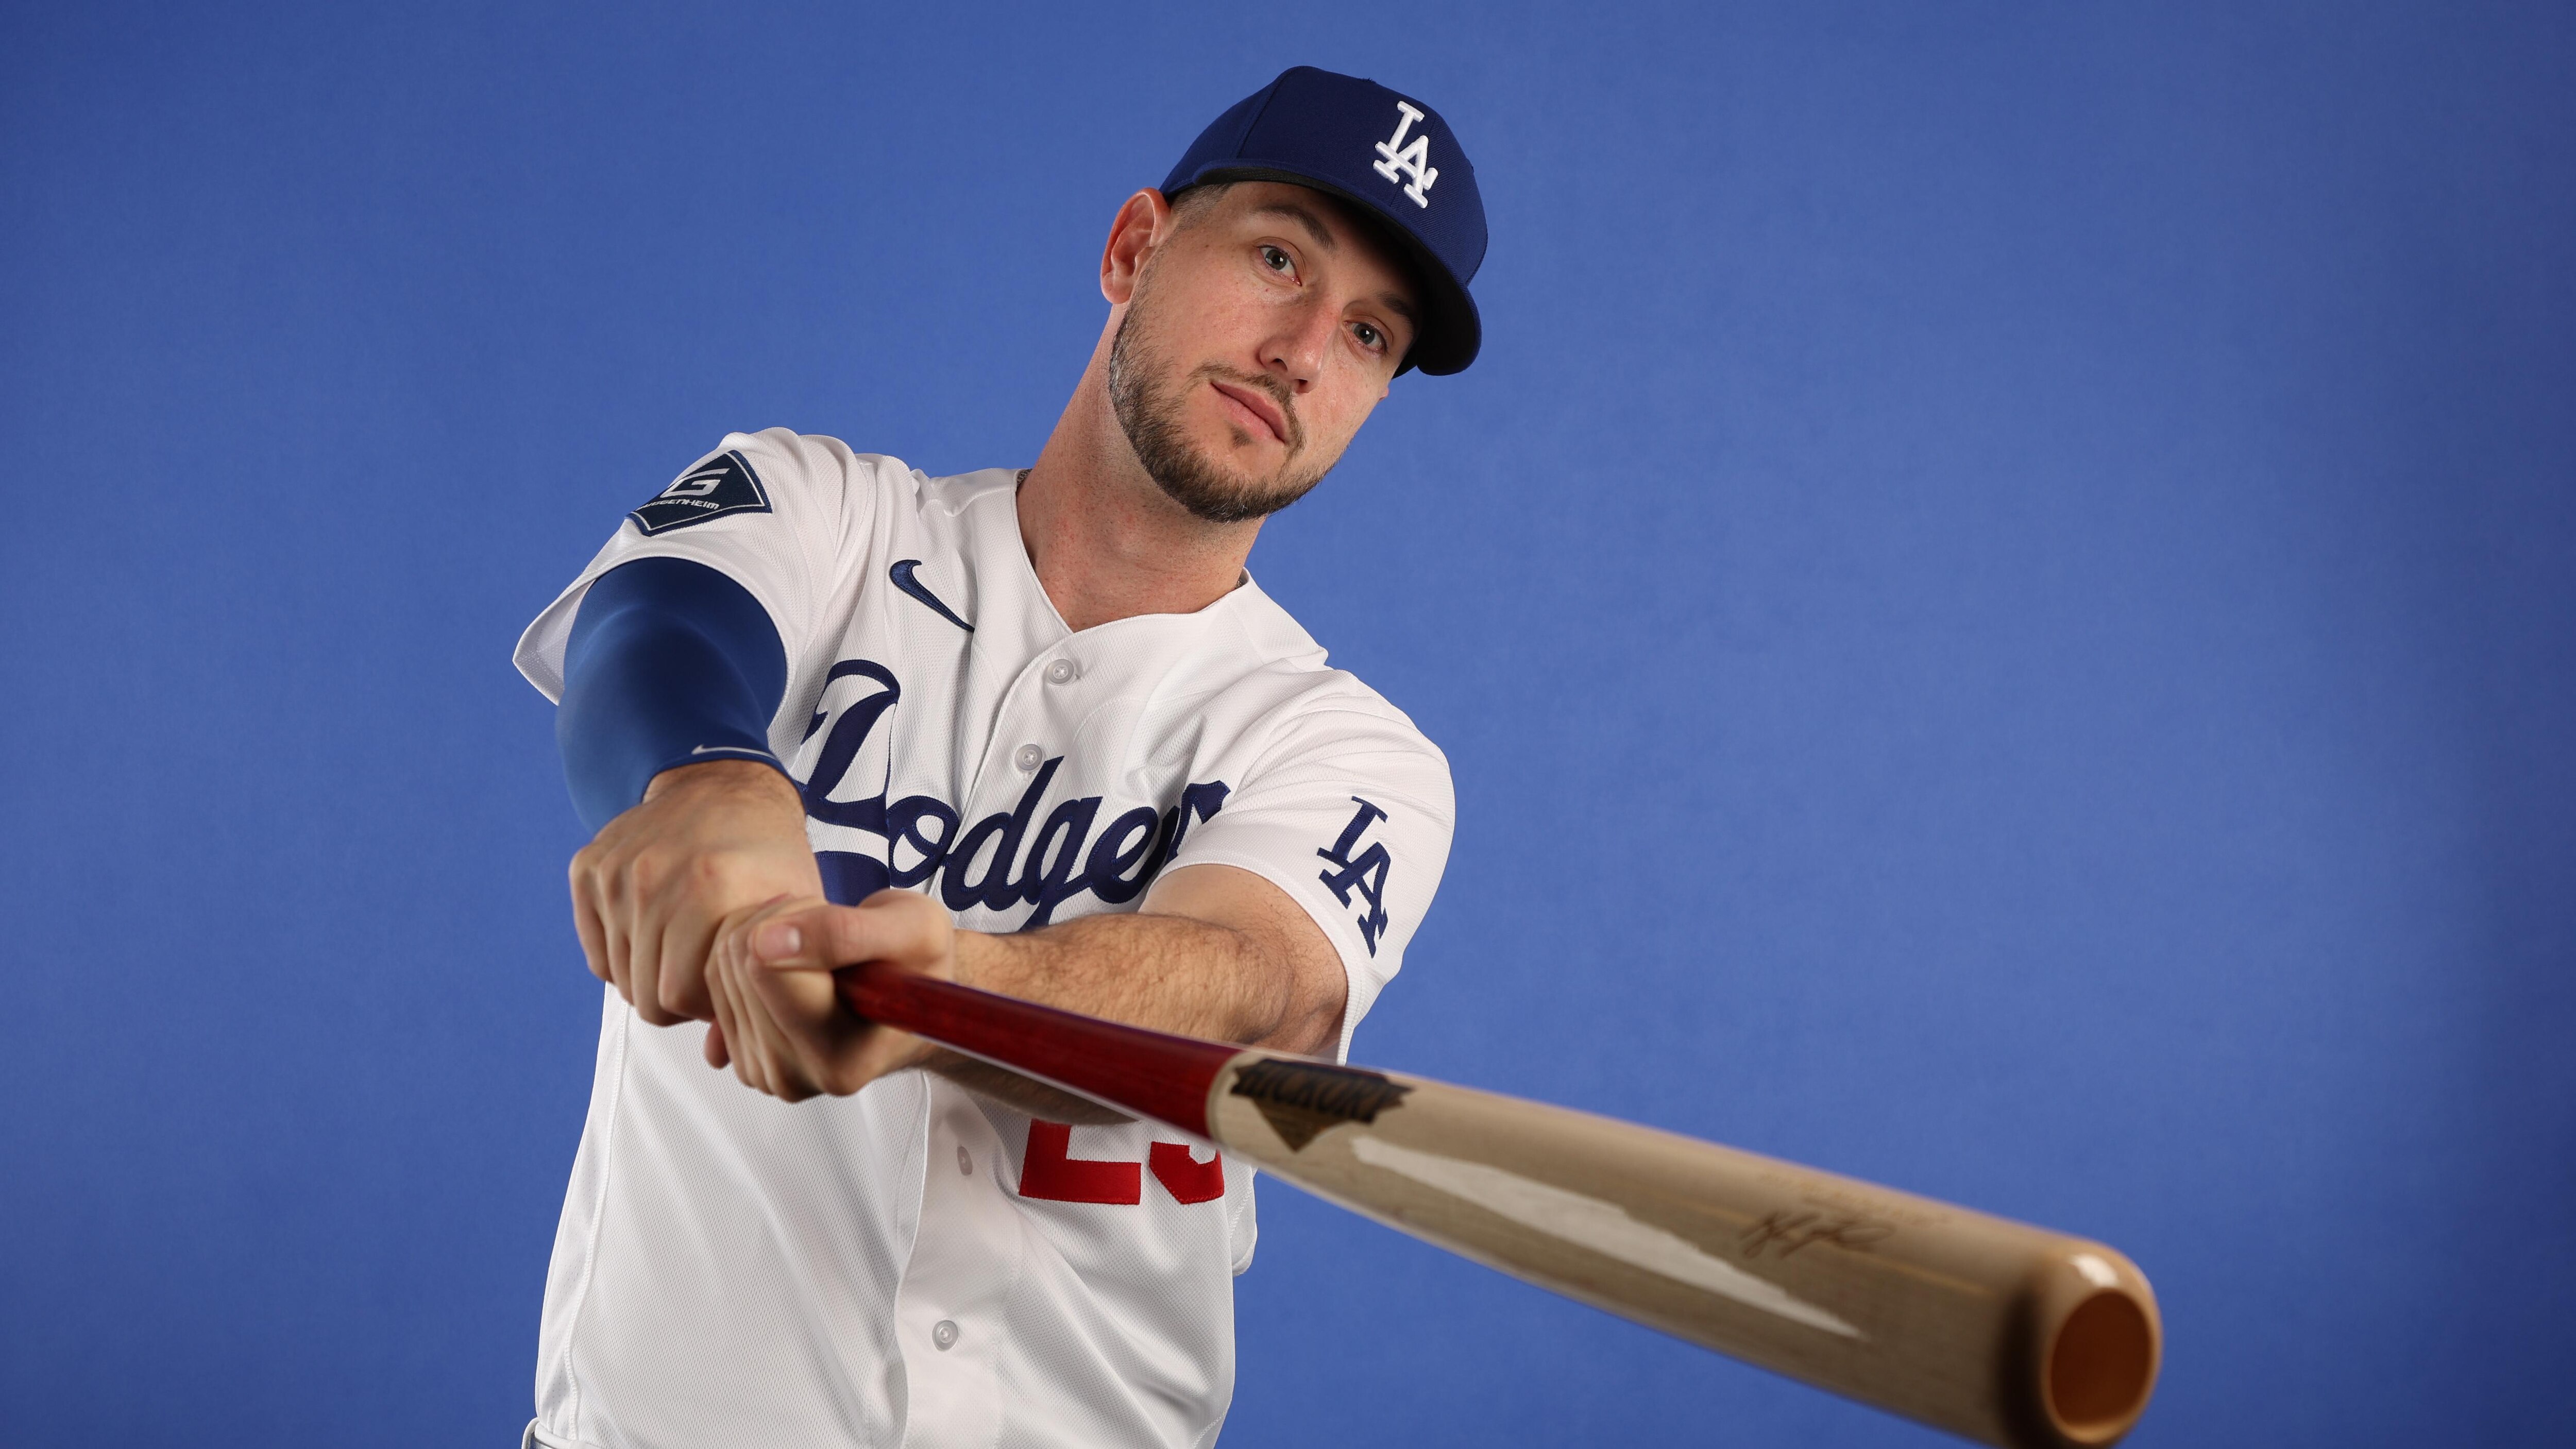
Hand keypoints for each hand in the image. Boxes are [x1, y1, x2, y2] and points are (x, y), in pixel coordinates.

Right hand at [568, 759, 820, 1026]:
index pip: (681, 998)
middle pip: (646, 993)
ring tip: (685, 952)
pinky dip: (624, 957)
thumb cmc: (767, 857)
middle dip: (678, 999)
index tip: (727, 989)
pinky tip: (657, 934)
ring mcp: (616, 871)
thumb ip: (762, 989)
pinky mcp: (589, 867)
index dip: (707, 1006)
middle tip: (704, 975)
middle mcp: (654, 877)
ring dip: (652, 978)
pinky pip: (598, 951)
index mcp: (711, 887)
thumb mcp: (789, 917)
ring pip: (620, 977)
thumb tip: (719, 1058)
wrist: (726, 787)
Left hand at [701, 889, 957, 1100]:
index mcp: (838, 1061)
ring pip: (720, 967)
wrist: (911, 998)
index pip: (764, 965)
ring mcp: (762, 1071)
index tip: (839, 921)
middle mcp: (794, 1077)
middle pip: (738, 962)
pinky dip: (748, 954)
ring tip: (817, 947)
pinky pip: (712, 981)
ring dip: (764, 934)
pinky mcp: (741, 1055)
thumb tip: (764, 944)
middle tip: (831, 934)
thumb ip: (844, 934)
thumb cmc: (920, 966)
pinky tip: (792, 962)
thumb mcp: (912, 929)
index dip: (800, 920)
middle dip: (781, 923)